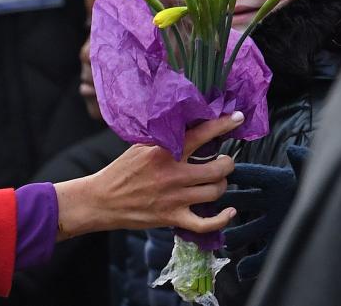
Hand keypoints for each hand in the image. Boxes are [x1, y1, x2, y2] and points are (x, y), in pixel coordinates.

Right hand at [54, 112, 243, 239]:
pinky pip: (206, 223)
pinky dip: (222, 219)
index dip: (223, 124)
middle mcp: (173, 174)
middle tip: (223, 161)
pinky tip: (229, 211)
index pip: (201, 134)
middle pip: (218, 168)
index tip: (238, 118)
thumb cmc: (121, 170)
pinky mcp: (173, 218)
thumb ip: (165, 138)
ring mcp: (175, 198)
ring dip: (221, 185)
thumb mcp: (140, 146)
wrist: (103, 199)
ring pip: (216, 192)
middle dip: (227, 163)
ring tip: (216, 180)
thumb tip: (189, 125)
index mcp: (164, 152)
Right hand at [216, 144, 310, 280]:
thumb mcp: (316, 173)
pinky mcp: (283, 241)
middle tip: (204, 202)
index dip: (233, 174)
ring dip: (235, 235)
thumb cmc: (330, 186)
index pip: (251, 176)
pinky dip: (252, 263)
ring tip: (222, 239)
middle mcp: (273, 203)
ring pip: (249, 230)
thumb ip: (305, 161)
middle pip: (243, 201)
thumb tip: (292, 150)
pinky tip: (242, 269)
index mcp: (278, 183)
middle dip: (225, 202)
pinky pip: (265, 254)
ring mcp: (276, 223)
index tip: (214, 171)